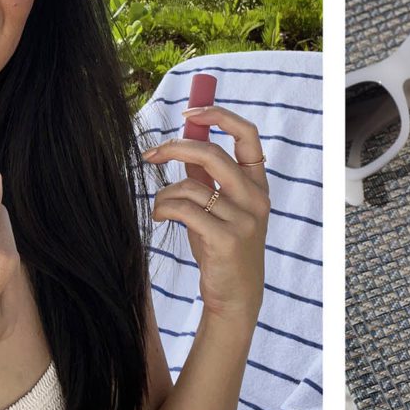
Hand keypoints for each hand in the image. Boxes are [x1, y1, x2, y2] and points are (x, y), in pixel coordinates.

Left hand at [143, 107, 270, 326]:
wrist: (237, 296)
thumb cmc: (223, 248)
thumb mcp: (219, 208)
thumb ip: (207, 178)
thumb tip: (182, 143)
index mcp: (257, 184)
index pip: (248, 135)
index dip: (219, 115)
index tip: (190, 112)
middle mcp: (256, 198)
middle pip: (213, 153)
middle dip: (176, 147)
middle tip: (152, 153)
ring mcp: (244, 219)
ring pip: (191, 186)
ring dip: (164, 193)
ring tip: (159, 207)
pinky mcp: (226, 240)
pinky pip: (185, 210)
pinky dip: (165, 208)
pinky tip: (160, 216)